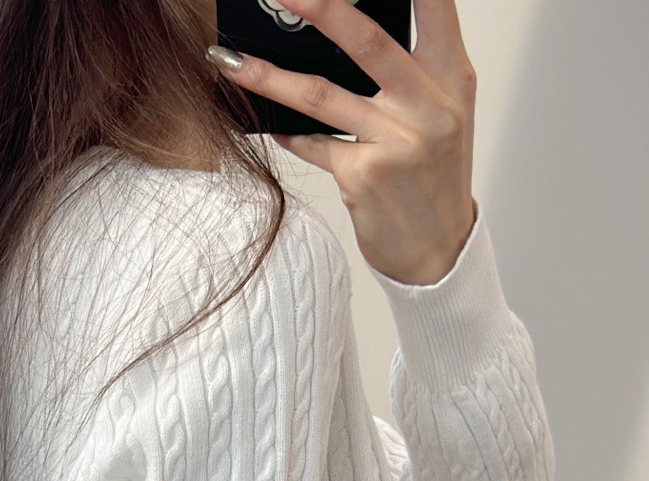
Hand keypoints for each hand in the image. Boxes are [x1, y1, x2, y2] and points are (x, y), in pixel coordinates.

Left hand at [208, 0, 477, 285]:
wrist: (438, 252)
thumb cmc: (435, 178)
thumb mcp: (442, 114)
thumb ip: (412, 72)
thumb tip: (346, 33)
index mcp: (453, 75)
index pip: (434, 5)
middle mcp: (428, 103)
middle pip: (366, 40)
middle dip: (320, 7)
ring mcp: (395, 140)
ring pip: (321, 95)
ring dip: (268, 78)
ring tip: (231, 62)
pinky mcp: (363, 176)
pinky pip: (314, 145)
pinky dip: (290, 135)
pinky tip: (272, 126)